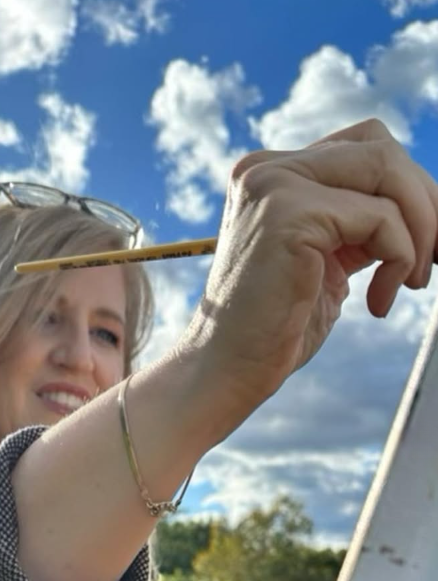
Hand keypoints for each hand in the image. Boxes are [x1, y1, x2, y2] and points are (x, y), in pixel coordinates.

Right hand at [186, 118, 437, 410]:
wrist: (228, 367)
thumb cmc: (277, 326)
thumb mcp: (327, 258)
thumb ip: (359, 222)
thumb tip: (429, 203)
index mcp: (272, 175)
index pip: (363, 147)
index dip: (407, 189)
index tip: (421, 246)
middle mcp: (267, 169)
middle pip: (381, 149)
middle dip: (423, 205)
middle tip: (427, 263)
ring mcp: (274, 185)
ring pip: (388, 173)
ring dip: (420, 231)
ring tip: (408, 282)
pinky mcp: (289, 212)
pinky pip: (381, 217)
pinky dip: (399, 258)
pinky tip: (378, 302)